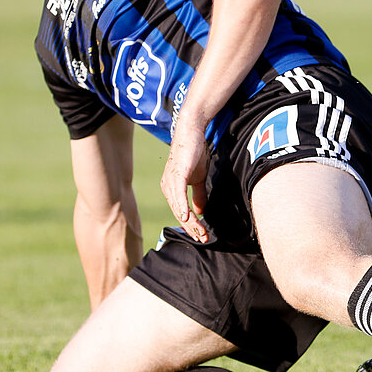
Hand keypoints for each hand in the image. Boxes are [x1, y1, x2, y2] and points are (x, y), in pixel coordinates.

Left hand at [160, 123, 212, 243]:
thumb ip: (198, 195)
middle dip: (191, 228)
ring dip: (190, 222)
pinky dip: (182, 207)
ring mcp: (170, 182)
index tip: (202, 235)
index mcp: (172, 189)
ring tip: (200, 232)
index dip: (191, 225)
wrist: (192, 132)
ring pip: (178, 208)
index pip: (181, 212)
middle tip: (203, 238)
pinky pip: (178, 195)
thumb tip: (200, 211)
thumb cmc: (194, 153)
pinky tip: (187, 216)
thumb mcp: (199, 177)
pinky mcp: (176, 175)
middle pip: (178, 214)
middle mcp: (168, 188)